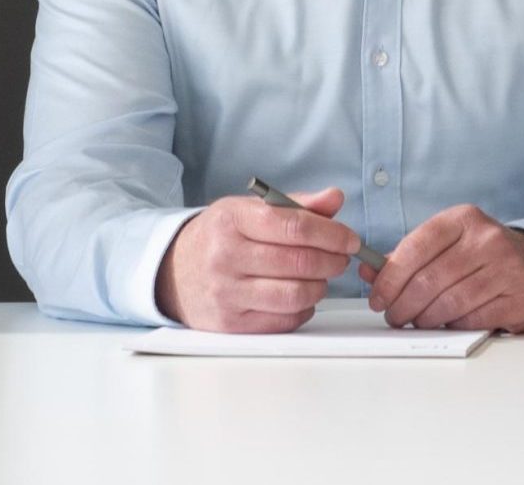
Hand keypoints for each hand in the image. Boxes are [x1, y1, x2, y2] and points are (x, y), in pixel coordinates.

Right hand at [155, 188, 359, 332]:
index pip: (295, 226)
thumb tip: (335, 199)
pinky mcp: (229, 324)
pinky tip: (300, 296)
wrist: (173, 271)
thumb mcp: (250, 210)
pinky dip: (302, 309)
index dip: (332, 234)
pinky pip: (282, 320)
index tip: (350, 239)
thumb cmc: (220, 237)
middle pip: (299, 263)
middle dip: (332, 261)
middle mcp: (225, 257)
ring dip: (320, 287)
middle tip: (341, 258)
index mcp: (233, 220)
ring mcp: (225, 293)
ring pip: (294, 295)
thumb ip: (296, 205)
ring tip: (321, 277)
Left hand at [360, 204, 523, 331]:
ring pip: (448, 304)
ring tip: (418, 322)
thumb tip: (367, 270)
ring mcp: (507, 268)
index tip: (377, 297)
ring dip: (425, 320)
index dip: (390, 277)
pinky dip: (453, 326)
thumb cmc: (484, 258)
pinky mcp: (519, 298)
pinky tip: (449, 323)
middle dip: (402, 305)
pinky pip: (472, 319)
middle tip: (395, 317)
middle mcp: (488, 239)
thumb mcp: (449, 245)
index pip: (416, 247)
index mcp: (464, 219)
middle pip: (429, 280)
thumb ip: (408, 257)